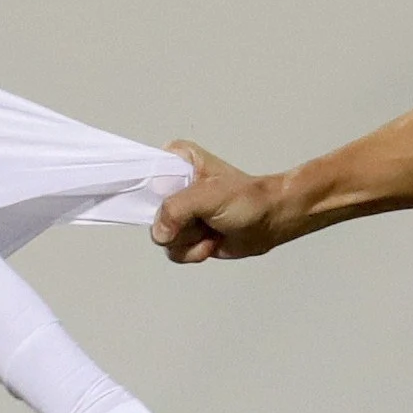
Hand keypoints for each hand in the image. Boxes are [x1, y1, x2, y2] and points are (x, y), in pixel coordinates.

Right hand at [151, 143, 316, 264]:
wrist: (270, 222)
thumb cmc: (248, 200)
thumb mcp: (209, 196)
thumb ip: (176, 209)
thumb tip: (159, 232)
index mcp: (176, 161)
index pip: (143, 173)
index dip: (146, 194)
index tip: (164, 206)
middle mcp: (172, 185)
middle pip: (150, 212)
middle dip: (178, 224)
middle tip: (200, 218)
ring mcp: (178, 212)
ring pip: (162, 236)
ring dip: (189, 239)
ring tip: (210, 228)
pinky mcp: (185, 233)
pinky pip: (173, 250)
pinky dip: (194, 251)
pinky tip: (212, 241)